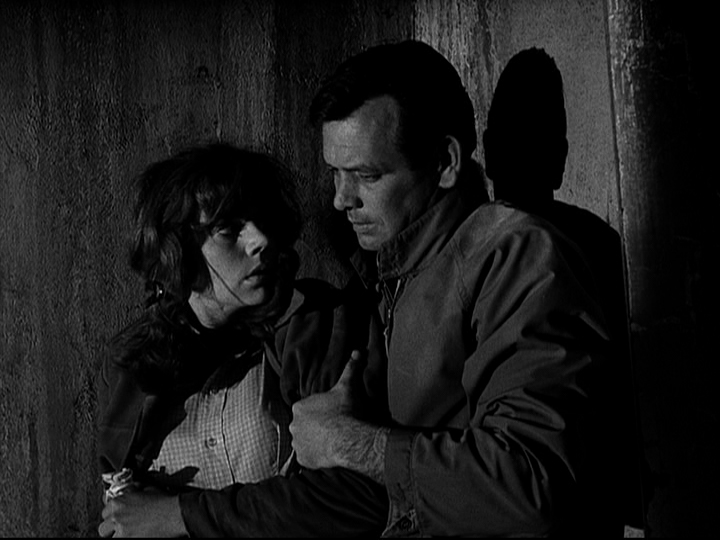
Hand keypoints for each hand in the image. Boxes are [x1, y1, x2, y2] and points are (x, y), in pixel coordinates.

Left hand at [98, 485, 186, 537]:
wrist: (174, 513)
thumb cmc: (164, 501)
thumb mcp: (147, 489)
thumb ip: (133, 490)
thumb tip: (130, 490)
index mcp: (119, 502)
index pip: (104, 511)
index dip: (112, 513)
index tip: (117, 515)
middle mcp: (117, 516)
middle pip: (103, 527)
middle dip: (111, 527)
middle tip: (121, 526)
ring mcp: (122, 530)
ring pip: (110, 537)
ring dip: (117, 534)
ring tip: (128, 531)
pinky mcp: (129, 539)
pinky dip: (126, 537)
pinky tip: (135, 534)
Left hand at [289, 350, 363, 468]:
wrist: (348, 438)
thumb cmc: (345, 411)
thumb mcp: (348, 386)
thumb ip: (350, 368)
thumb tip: (357, 351)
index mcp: (299, 407)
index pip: (305, 408)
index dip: (318, 411)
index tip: (331, 413)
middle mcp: (293, 425)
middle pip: (303, 425)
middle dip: (314, 426)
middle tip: (331, 427)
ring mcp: (297, 444)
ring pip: (304, 442)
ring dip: (314, 441)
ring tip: (331, 441)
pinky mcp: (304, 460)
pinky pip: (308, 458)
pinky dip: (315, 456)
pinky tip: (328, 453)